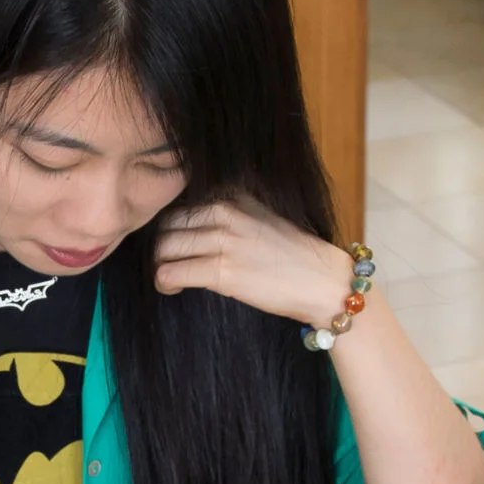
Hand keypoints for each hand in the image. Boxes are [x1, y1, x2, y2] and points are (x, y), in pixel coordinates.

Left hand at [152, 199, 355, 328]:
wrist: (322, 281)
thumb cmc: (293, 255)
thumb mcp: (261, 216)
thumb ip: (230, 211)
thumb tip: (192, 224)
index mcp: (233, 195)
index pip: (181, 203)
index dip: (171, 226)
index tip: (174, 242)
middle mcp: (225, 211)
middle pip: (167, 224)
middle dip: (162, 247)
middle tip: (169, 262)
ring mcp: (223, 240)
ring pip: (164, 249)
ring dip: (160, 266)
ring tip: (170, 277)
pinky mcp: (222, 271)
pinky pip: (171, 273)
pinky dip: (164, 282)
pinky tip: (174, 288)